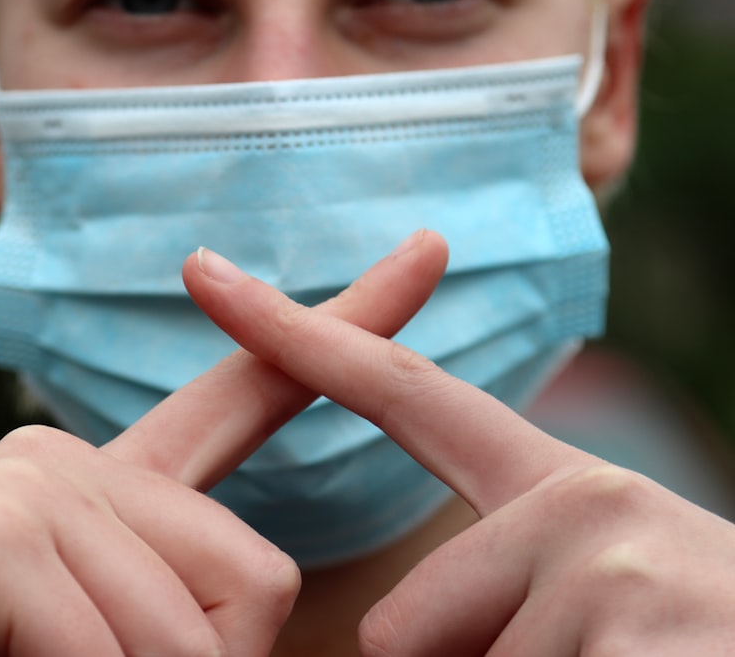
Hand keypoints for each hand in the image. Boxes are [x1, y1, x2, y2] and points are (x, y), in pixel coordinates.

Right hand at [0, 231, 449, 656]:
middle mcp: (80, 458)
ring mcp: (34, 480)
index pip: (251, 397)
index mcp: (119, 488)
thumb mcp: (101, 639)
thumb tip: (257, 611)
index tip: (428, 255)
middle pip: (257, 576)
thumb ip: (183, 611)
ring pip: (192, 629)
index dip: (344, 332)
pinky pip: (106, 646)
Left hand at [185, 235, 734, 655]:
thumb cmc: (687, 646)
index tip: (206, 275)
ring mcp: (620, 573)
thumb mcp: (592, 603)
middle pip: (405, 632)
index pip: (405, 400)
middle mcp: (588, 505)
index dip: (295, 335)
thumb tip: (390, 632)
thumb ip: (491, 584)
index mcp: (561, 493)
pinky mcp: (644, 646)